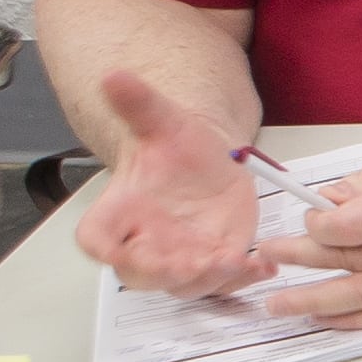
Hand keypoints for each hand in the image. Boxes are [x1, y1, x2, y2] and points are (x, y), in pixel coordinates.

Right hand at [65, 70, 274, 294]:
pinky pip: (225, 281)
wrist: (208, 157)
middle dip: (163, 272)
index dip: (104, 249)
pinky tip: (264, 264)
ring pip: (185, 284)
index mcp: (120, 211)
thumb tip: (114, 76)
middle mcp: (147, 240)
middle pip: (140, 273)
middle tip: (191, 264)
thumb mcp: (161, 120)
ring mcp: (182, 255)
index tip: (118, 251)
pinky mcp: (217, 259)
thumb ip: (137, 103)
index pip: (96, 239)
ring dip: (209, 279)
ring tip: (235, 261)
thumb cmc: (176, 146)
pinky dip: (244, 278)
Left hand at [266, 129, 361, 326]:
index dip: (316, 226)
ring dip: (317, 302)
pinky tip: (328, 321)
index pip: (345, 227)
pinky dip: (359, 321)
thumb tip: (324, 203)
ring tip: (280, 305)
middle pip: (347, 261)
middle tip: (266, 260)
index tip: (306, 218)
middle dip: (300, 262)